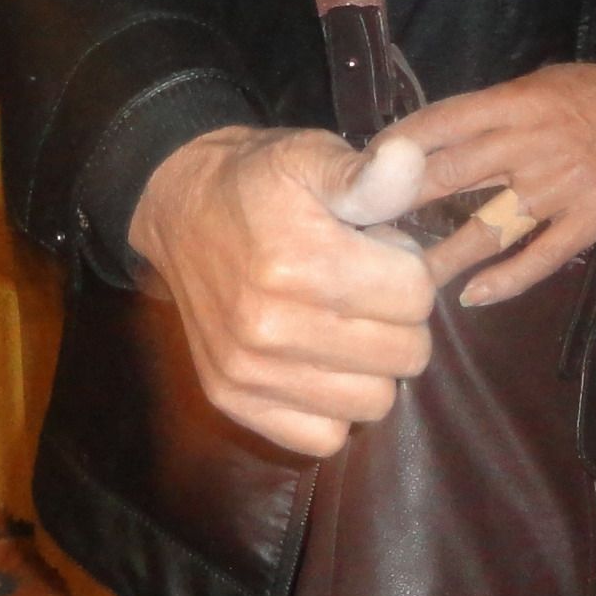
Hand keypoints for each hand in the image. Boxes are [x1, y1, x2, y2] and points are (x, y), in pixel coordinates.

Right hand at [127, 126, 438, 458]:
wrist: (179, 209)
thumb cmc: (258, 183)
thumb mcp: (310, 158)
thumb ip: (368, 173)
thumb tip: (411, 159)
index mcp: (300, 263)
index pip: (417, 297)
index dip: (408, 269)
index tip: (377, 251)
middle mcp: (272, 328)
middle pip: (406, 355)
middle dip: (397, 318)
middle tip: (362, 288)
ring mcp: (250, 372)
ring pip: (375, 402)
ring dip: (372, 366)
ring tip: (342, 324)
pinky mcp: (233, 401)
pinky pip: (325, 437)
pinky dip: (333, 407)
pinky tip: (320, 364)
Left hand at [377, 62, 595, 306]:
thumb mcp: (539, 86)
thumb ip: (492, 116)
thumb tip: (432, 141)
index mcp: (513, 104)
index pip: (439, 123)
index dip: (396, 149)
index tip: (362, 173)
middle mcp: (530, 145)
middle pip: (451, 175)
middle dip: (402, 204)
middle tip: (363, 232)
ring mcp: (560, 188)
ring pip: (488, 226)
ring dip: (443, 255)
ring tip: (405, 279)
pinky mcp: (590, 221)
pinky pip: (539, 257)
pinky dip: (505, 280)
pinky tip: (473, 296)